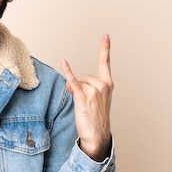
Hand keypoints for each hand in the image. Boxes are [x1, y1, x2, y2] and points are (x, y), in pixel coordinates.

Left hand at [61, 34, 112, 160]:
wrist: (97, 135)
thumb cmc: (96, 118)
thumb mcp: (94, 99)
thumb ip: (84, 87)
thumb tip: (70, 83)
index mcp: (108, 84)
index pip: (105, 63)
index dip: (105, 48)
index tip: (106, 36)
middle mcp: (102, 85)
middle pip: (85, 76)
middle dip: (81, 86)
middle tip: (86, 102)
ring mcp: (94, 90)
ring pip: (78, 82)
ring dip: (77, 93)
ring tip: (84, 106)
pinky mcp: (83, 96)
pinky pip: (73, 81)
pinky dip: (67, 72)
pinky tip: (64, 62)